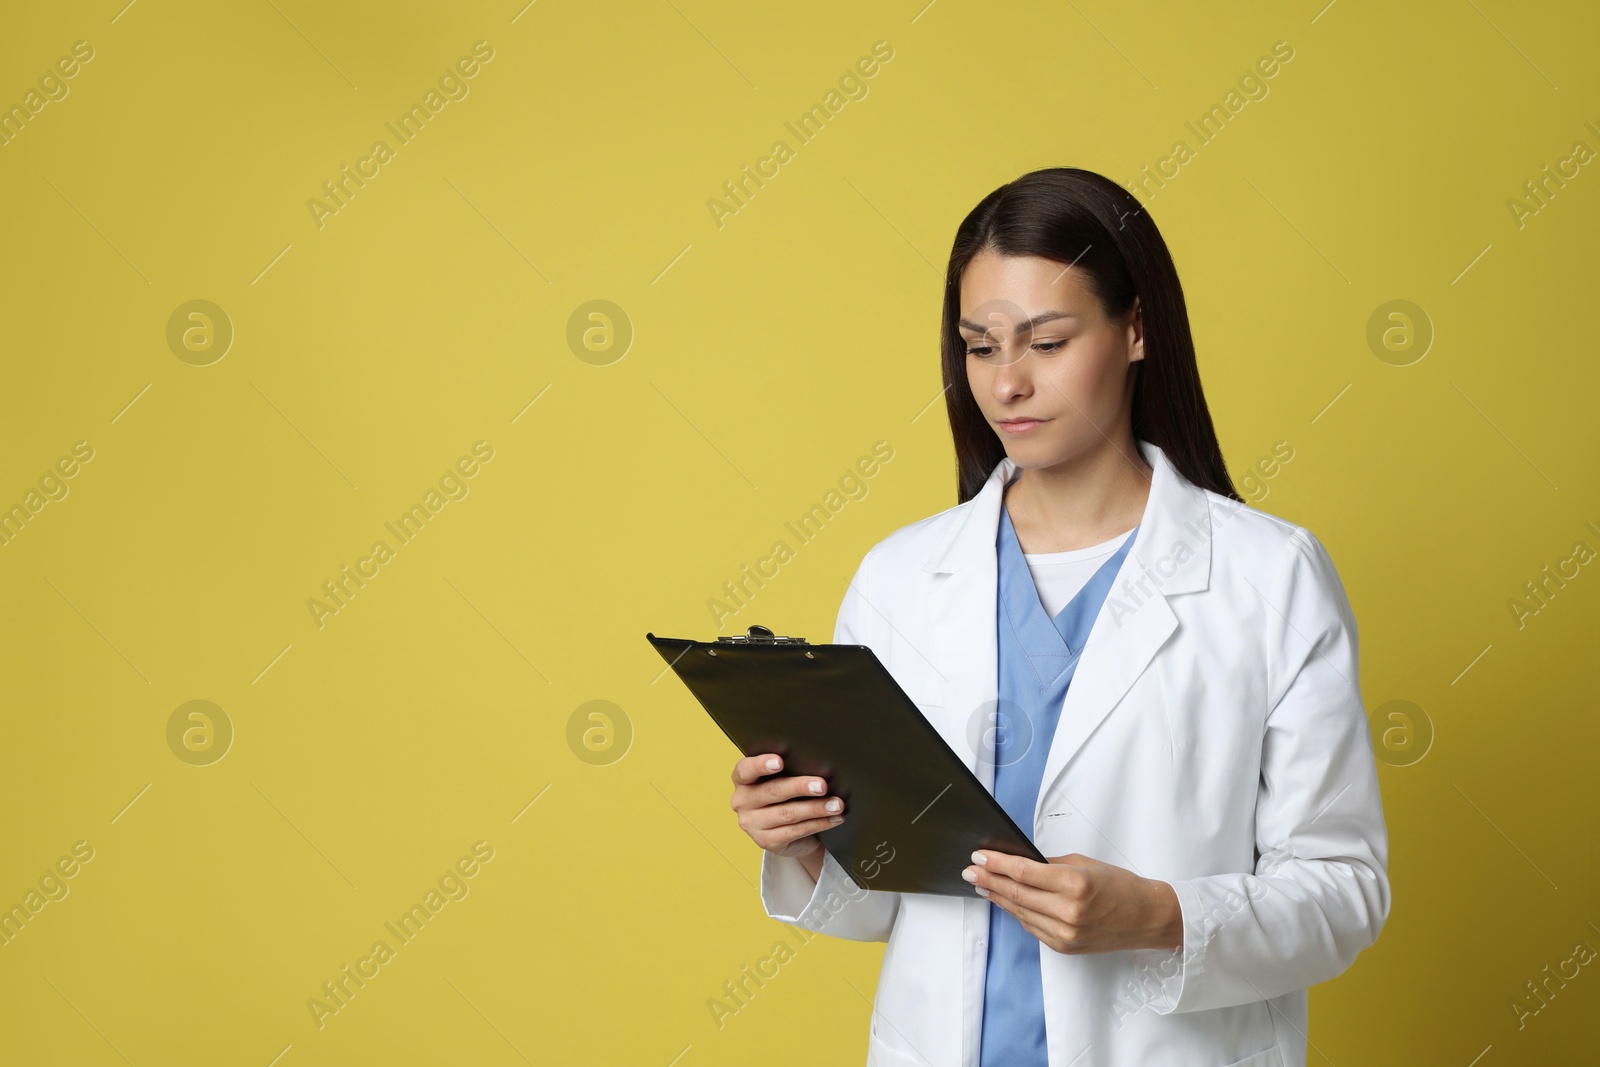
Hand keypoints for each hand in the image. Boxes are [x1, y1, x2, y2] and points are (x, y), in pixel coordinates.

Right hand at [729, 753, 845, 858]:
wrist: (786, 830)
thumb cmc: (786, 795)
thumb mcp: (781, 779)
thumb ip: (789, 770)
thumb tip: (818, 764)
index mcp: (742, 780)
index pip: (745, 770)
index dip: (761, 764)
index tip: (779, 761)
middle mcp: (742, 802)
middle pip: (772, 791)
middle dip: (800, 787)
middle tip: (822, 785)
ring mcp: (752, 824)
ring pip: (788, 813)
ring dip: (816, 808)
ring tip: (837, 804)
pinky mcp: (766, 841)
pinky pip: (796, 831)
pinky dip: (819, 823)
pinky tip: (834, 818)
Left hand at [962, 850, 1182, 953]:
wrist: (1146, 918)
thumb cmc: (1120, 887)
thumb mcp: (1085, 864)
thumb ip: (1050, 865)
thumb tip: (1019, 861)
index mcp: (1075, 885)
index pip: (1024, 872)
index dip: (997, 864)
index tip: (979, 857)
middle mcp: (1069, 911)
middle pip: (1017, 893)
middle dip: (989, 880)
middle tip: (970, 871)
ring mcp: (1065, 933)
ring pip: (1020, 912)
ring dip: (998, 898)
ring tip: (982, 885)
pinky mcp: (1064, 947)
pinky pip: (1032, 927)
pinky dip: (1017, 912)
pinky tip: (1006, 902)